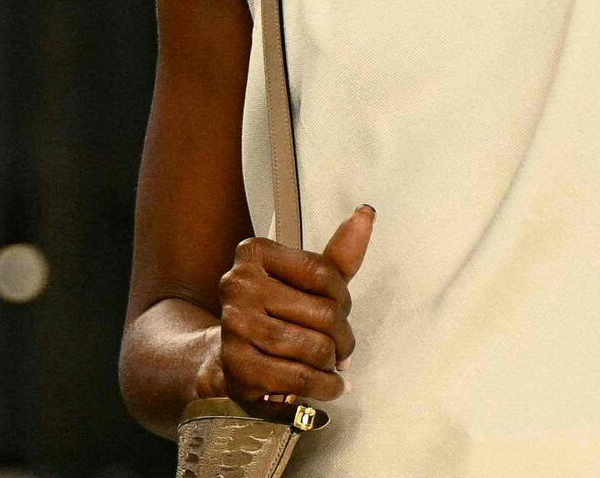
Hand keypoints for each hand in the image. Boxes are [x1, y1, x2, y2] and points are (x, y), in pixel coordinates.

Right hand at [214, 204, 374, 402]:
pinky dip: (324, 386)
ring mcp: (234, 325)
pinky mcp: (237, 366)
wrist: (232, 357)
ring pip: (313, 347)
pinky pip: (299, 377)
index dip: (343, 298)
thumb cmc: (279, 311)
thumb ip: (339, 252)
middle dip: (343, 336)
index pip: (323, 272)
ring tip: (333, 365)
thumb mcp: (308, 279)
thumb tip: (366, 212)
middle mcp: (238, 284)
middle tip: (342, 348)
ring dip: (333, 363)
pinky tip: (330, 385)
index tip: (342, 312)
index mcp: (254, 252)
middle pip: (323, 313)